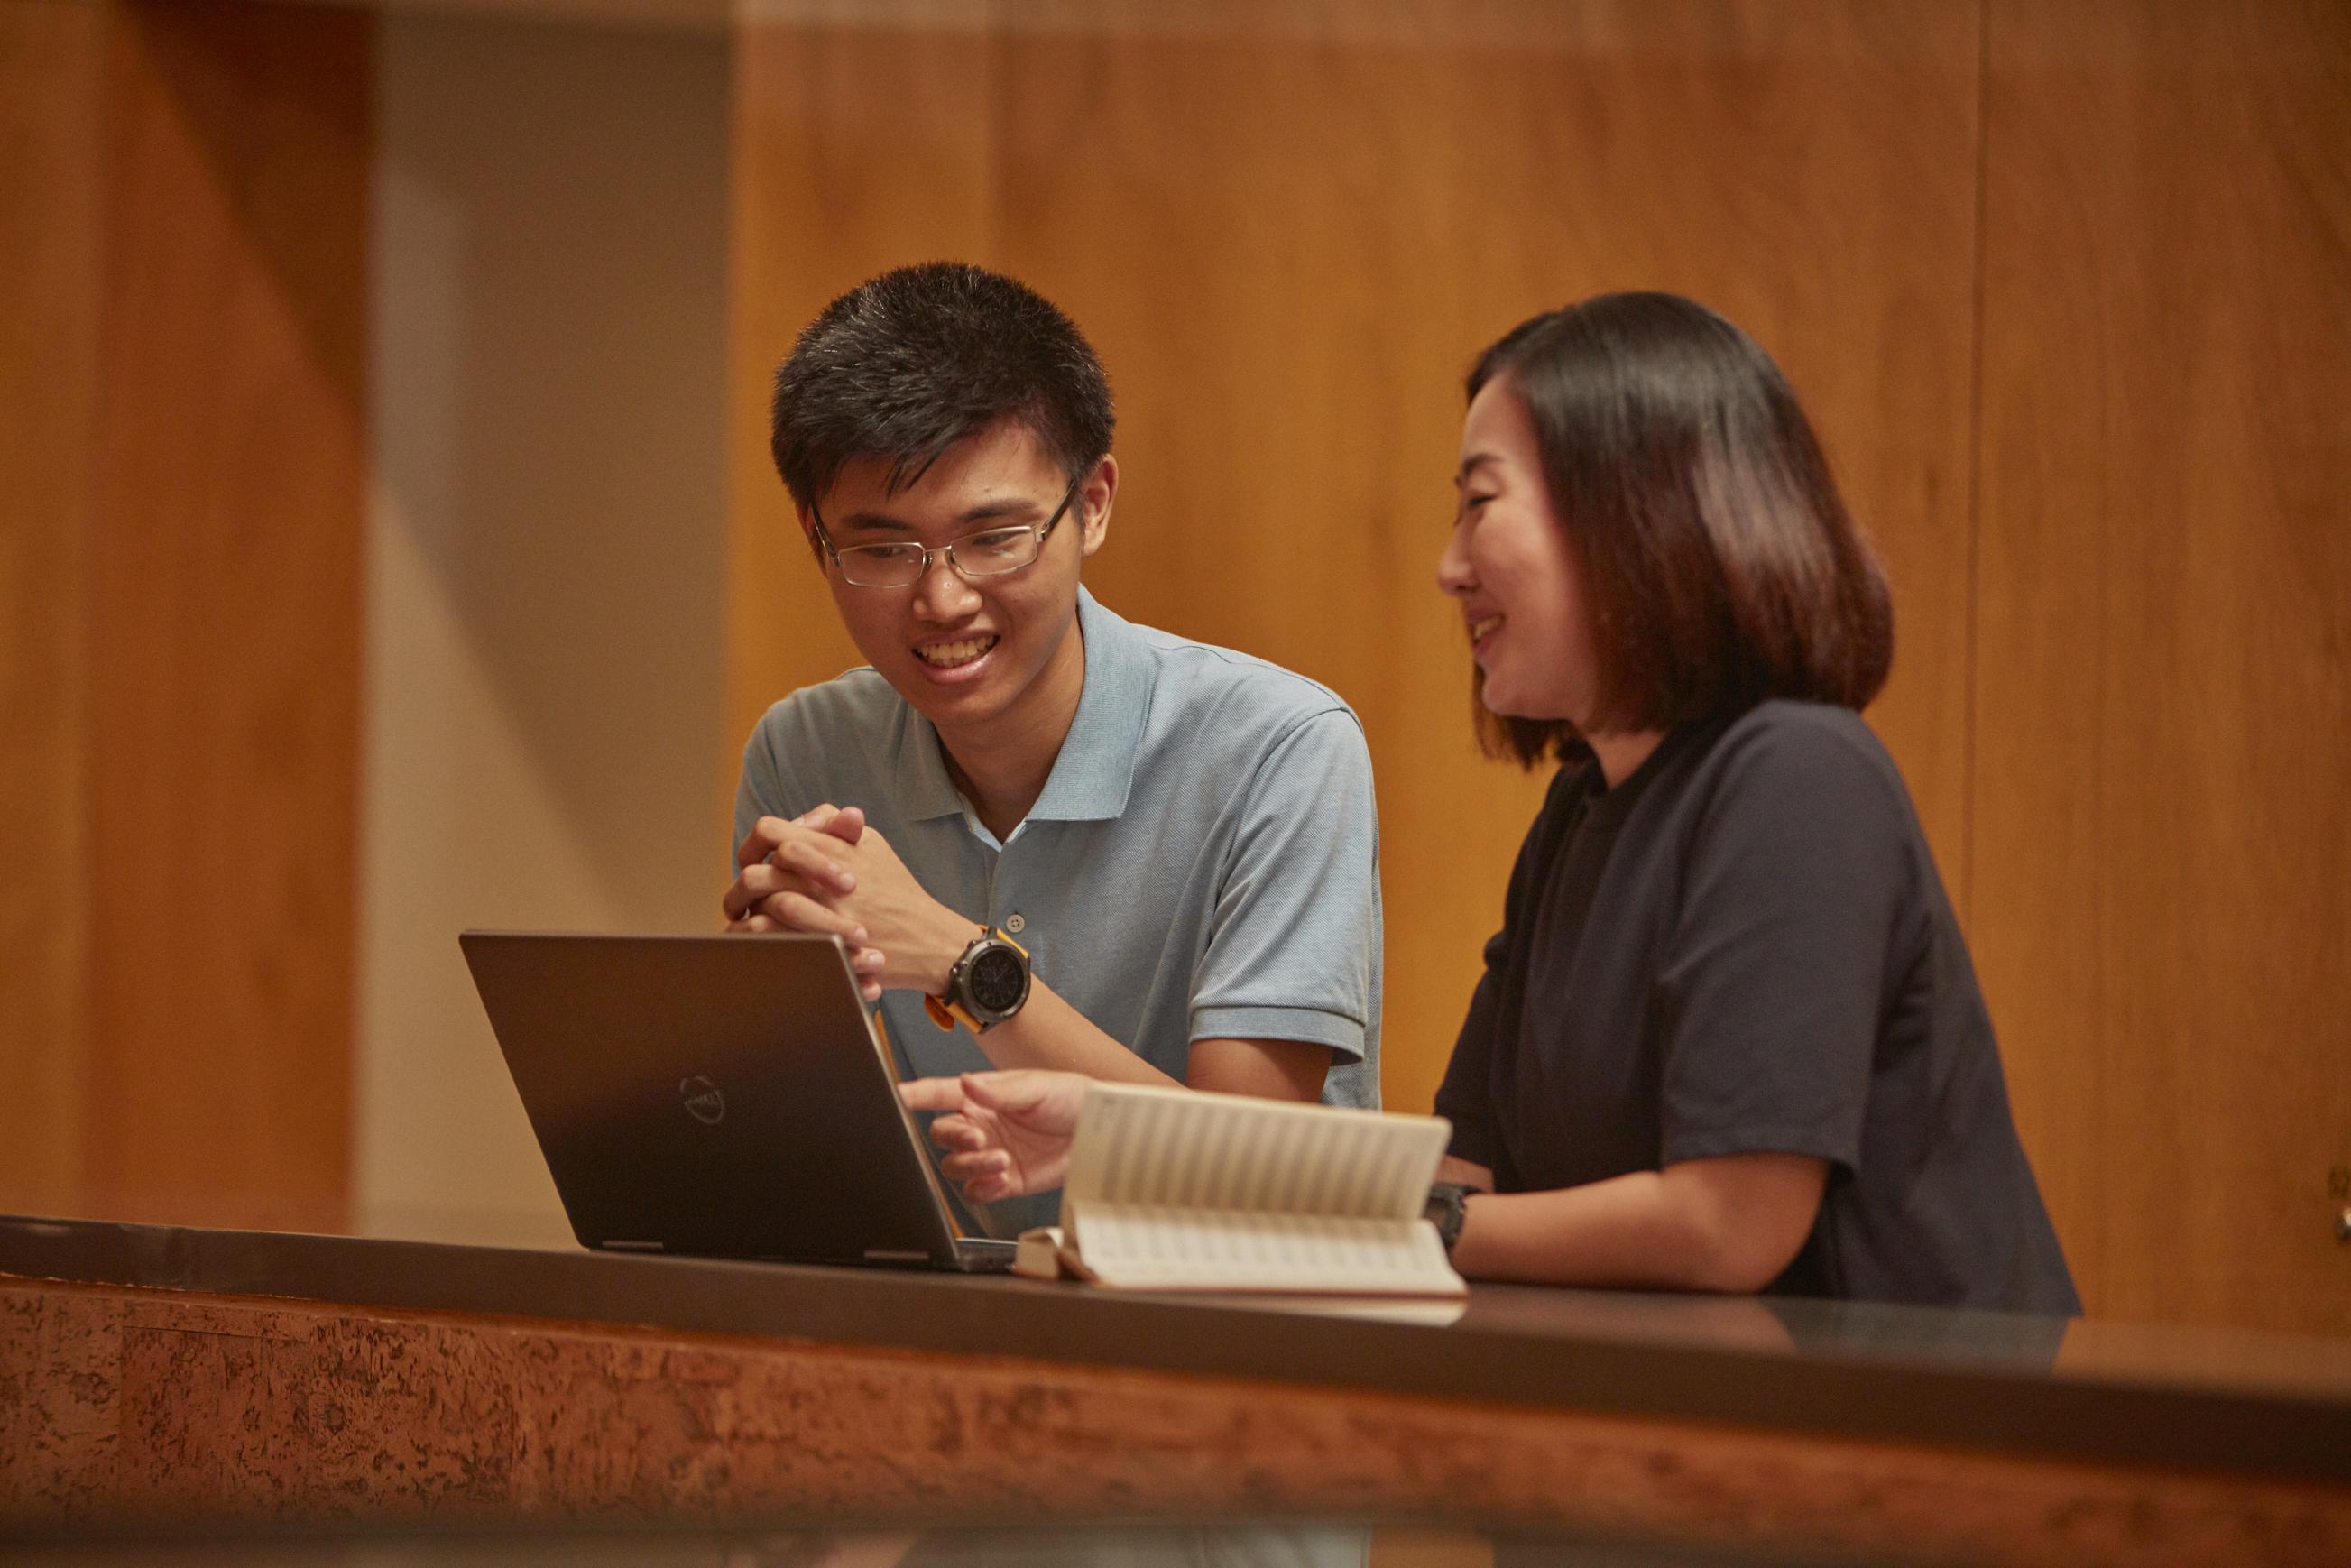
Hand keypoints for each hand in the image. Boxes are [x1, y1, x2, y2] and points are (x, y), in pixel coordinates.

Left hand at [728, 809, 973, 996]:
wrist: (927, 940)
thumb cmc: (899, 893)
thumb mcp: (874, 846)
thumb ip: (837, 826)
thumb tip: (802, 818)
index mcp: (831, 849)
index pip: (770, 832)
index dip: (753, 844)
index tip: (753, 860)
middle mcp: (819, 880)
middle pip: (754, 874)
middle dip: (738, 888)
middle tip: (737, 900)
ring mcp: (817, 916)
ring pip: (755, 913)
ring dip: (742, 918)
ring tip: (740, 924)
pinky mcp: (819, 948)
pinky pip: (769, 943)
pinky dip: (753, 943)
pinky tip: (753, 945)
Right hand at [899, 1070, 1088, 1201]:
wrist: (1100, 1131)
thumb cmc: (1071, 1097)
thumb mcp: (1037, 1086)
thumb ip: (1000, 1090)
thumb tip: (968, 1083)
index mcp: (982, 1096)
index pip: (939, 1094)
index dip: (915, 1095)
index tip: (896, 1096)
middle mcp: (980, 1124)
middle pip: (941, 1134)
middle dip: (954, 1138)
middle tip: (979, 1137)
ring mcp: (990, 1153)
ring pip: (955, 1165)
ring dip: (971, 1164)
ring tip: (1000, 1159)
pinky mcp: (1004, 1180)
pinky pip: (976, 1190)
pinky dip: (982, 1187)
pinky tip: (1001, 1178)